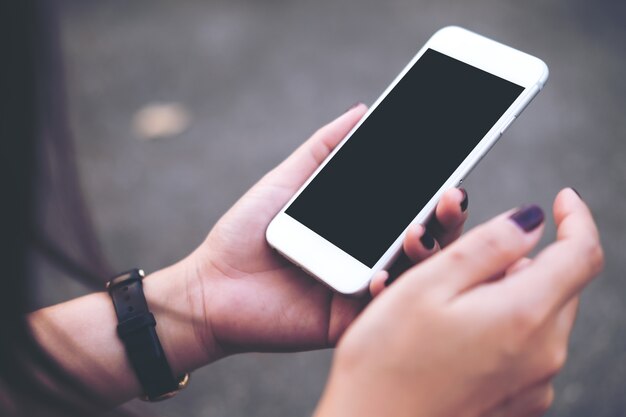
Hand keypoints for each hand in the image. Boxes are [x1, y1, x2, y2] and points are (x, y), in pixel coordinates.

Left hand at [184, 104, 468, 358]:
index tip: (453, 166)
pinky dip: (387, 291)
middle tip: (452, 195)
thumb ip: (324, 148)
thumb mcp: (287, 181)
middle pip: (425, 238)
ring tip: (420, 229)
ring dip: (426, 251)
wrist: (210, 286)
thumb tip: (364, 110)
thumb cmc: (246, 232)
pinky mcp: (348, 322)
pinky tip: (381, 273)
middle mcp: (371, 256)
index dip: (436, 188)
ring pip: (412, 274)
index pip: (411, 205)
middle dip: (446, 217)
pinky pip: (379, 309)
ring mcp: (363, 290)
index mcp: (361, 226)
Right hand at [316, 188, 602, 416]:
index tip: (562, 200)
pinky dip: (501, 326)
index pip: (583, 253)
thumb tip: (530, 221)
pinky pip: (524, 347)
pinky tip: (454, 333)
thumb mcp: (427, 286)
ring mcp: (532, 383)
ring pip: (538, 314)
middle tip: (467, 261)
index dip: (576, 219)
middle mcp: (542, 353)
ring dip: (507, 293)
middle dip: (523, 260)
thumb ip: (488, 246)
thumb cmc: (386, 362)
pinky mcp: (516, 401)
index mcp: (524, 316)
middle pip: (558, 284)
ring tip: (447, 301)